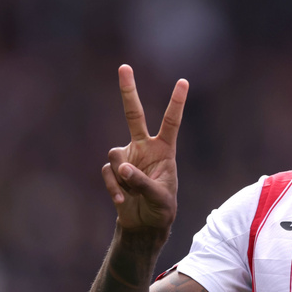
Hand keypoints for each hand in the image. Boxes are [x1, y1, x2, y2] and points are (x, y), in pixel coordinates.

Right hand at [102, 64, 187, 233]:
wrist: (145, 224)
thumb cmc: (161, 208)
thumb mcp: (159, 197)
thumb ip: (142, 181)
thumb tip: (121, 167)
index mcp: (165, 150)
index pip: (171, 122)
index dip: (176, 103)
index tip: (183, 81)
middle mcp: (144, 147)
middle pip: (134, 115)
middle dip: (128, 91)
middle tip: (124, 66)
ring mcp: (127, 157)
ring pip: (115, 155)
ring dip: (122, 177)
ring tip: (133, 194)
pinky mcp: (114, 170)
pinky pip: (108, 173)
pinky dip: (114, 188)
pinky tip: (122, 201)